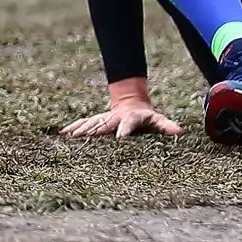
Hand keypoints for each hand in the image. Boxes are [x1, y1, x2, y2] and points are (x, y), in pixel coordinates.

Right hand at [61, 89, 182, 139]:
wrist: (131, 104)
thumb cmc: (147, 118)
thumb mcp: (158, 121)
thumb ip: (167, 126)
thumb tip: (180, 131)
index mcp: (131, 118)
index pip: (128, 123)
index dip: (124, 130)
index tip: (119, 138)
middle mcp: (115, 117)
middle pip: (104, 123)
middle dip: (95, 129)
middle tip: (86, 137)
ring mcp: (104, 118)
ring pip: (91, 122)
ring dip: (81, 129)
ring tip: (70, 136)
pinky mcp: (96, 121)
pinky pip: (83, 124)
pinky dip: (73, 128)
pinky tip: (62, 134)